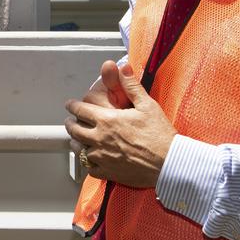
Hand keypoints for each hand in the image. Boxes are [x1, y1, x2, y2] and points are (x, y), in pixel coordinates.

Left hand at [64, 60, 174, 187]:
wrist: (169, 163)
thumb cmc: (160, 135)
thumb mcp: (147, 105)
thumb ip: (131, 86)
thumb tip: (123, 68)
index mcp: (107, 120)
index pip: (80, 110)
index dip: (72, 105)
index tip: (70, 104)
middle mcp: (100, 138)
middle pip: (74, 130)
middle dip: (70, 123)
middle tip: (70, 121)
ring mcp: (102, 157)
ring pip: (78, 149)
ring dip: (76, 141)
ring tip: (77, 139)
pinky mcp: (107, 172)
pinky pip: (89, 167)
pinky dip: (87, 161)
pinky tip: (90, 158)